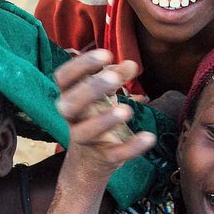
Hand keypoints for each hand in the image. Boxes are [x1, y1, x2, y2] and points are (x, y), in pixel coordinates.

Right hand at [55, 50, 156, 176]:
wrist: (92, 158)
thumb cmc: (97, 114)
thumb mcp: (106, 92)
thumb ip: (117, 75)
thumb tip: (131, 64)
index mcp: (70, 96)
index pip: (64, 78)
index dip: (80, 65)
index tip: (106, 55)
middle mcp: (73, 119)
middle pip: (69, 104)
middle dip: (90, 90)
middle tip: (115, 79)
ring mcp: (85, 140)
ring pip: (85, 132)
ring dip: (104, 120)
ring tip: (127, 110)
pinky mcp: (102, 158)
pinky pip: (114, 154)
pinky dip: (131, 147)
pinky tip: (149, 137)